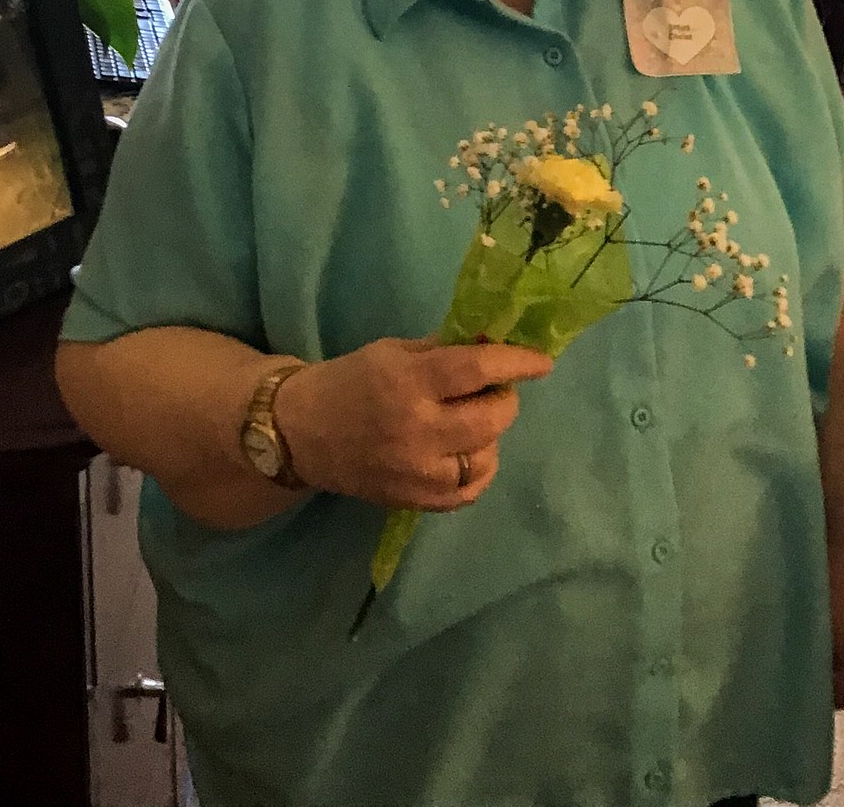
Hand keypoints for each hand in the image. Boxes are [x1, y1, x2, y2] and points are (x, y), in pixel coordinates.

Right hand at [274, 338, 552, 510]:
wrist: (301, 433)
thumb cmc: (352, 380)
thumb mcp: (395, 351)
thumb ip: (445, 350)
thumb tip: (494, 343)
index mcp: (408, 382)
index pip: (476, 369)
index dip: (516, 363)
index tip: (542, 362)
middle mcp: (416, 430)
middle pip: (491, 419)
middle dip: (504, 400)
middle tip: (493, 390)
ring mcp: (416, 473)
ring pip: (486, 457)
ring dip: (489, 436)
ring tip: (470, 422)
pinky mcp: (413, 501)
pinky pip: (469, 492)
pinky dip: (478, 470)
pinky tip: (465, 453)